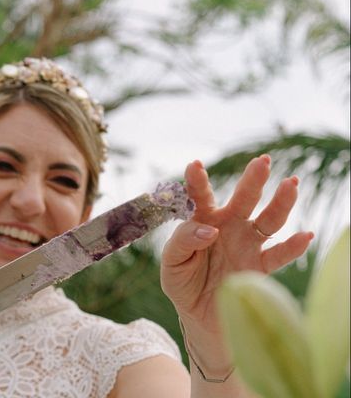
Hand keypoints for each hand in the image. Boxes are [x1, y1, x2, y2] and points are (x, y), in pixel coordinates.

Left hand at [161, 155, 312, 363]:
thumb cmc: (182, 282)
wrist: (200, 315)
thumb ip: (183, 242)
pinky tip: (305, 235)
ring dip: (281, 203)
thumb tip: (209, 230)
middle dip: (253, 180)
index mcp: (202, 220)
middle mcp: (229, 226)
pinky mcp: (259, 266)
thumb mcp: (172, 263)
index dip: (196, 181)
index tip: (194, 165)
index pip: (199, 197)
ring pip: (268, 220)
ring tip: (291, 184)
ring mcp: (247, 244)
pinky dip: (293, 246)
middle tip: (262, 162)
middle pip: (243, 199)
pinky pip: (279, 255)